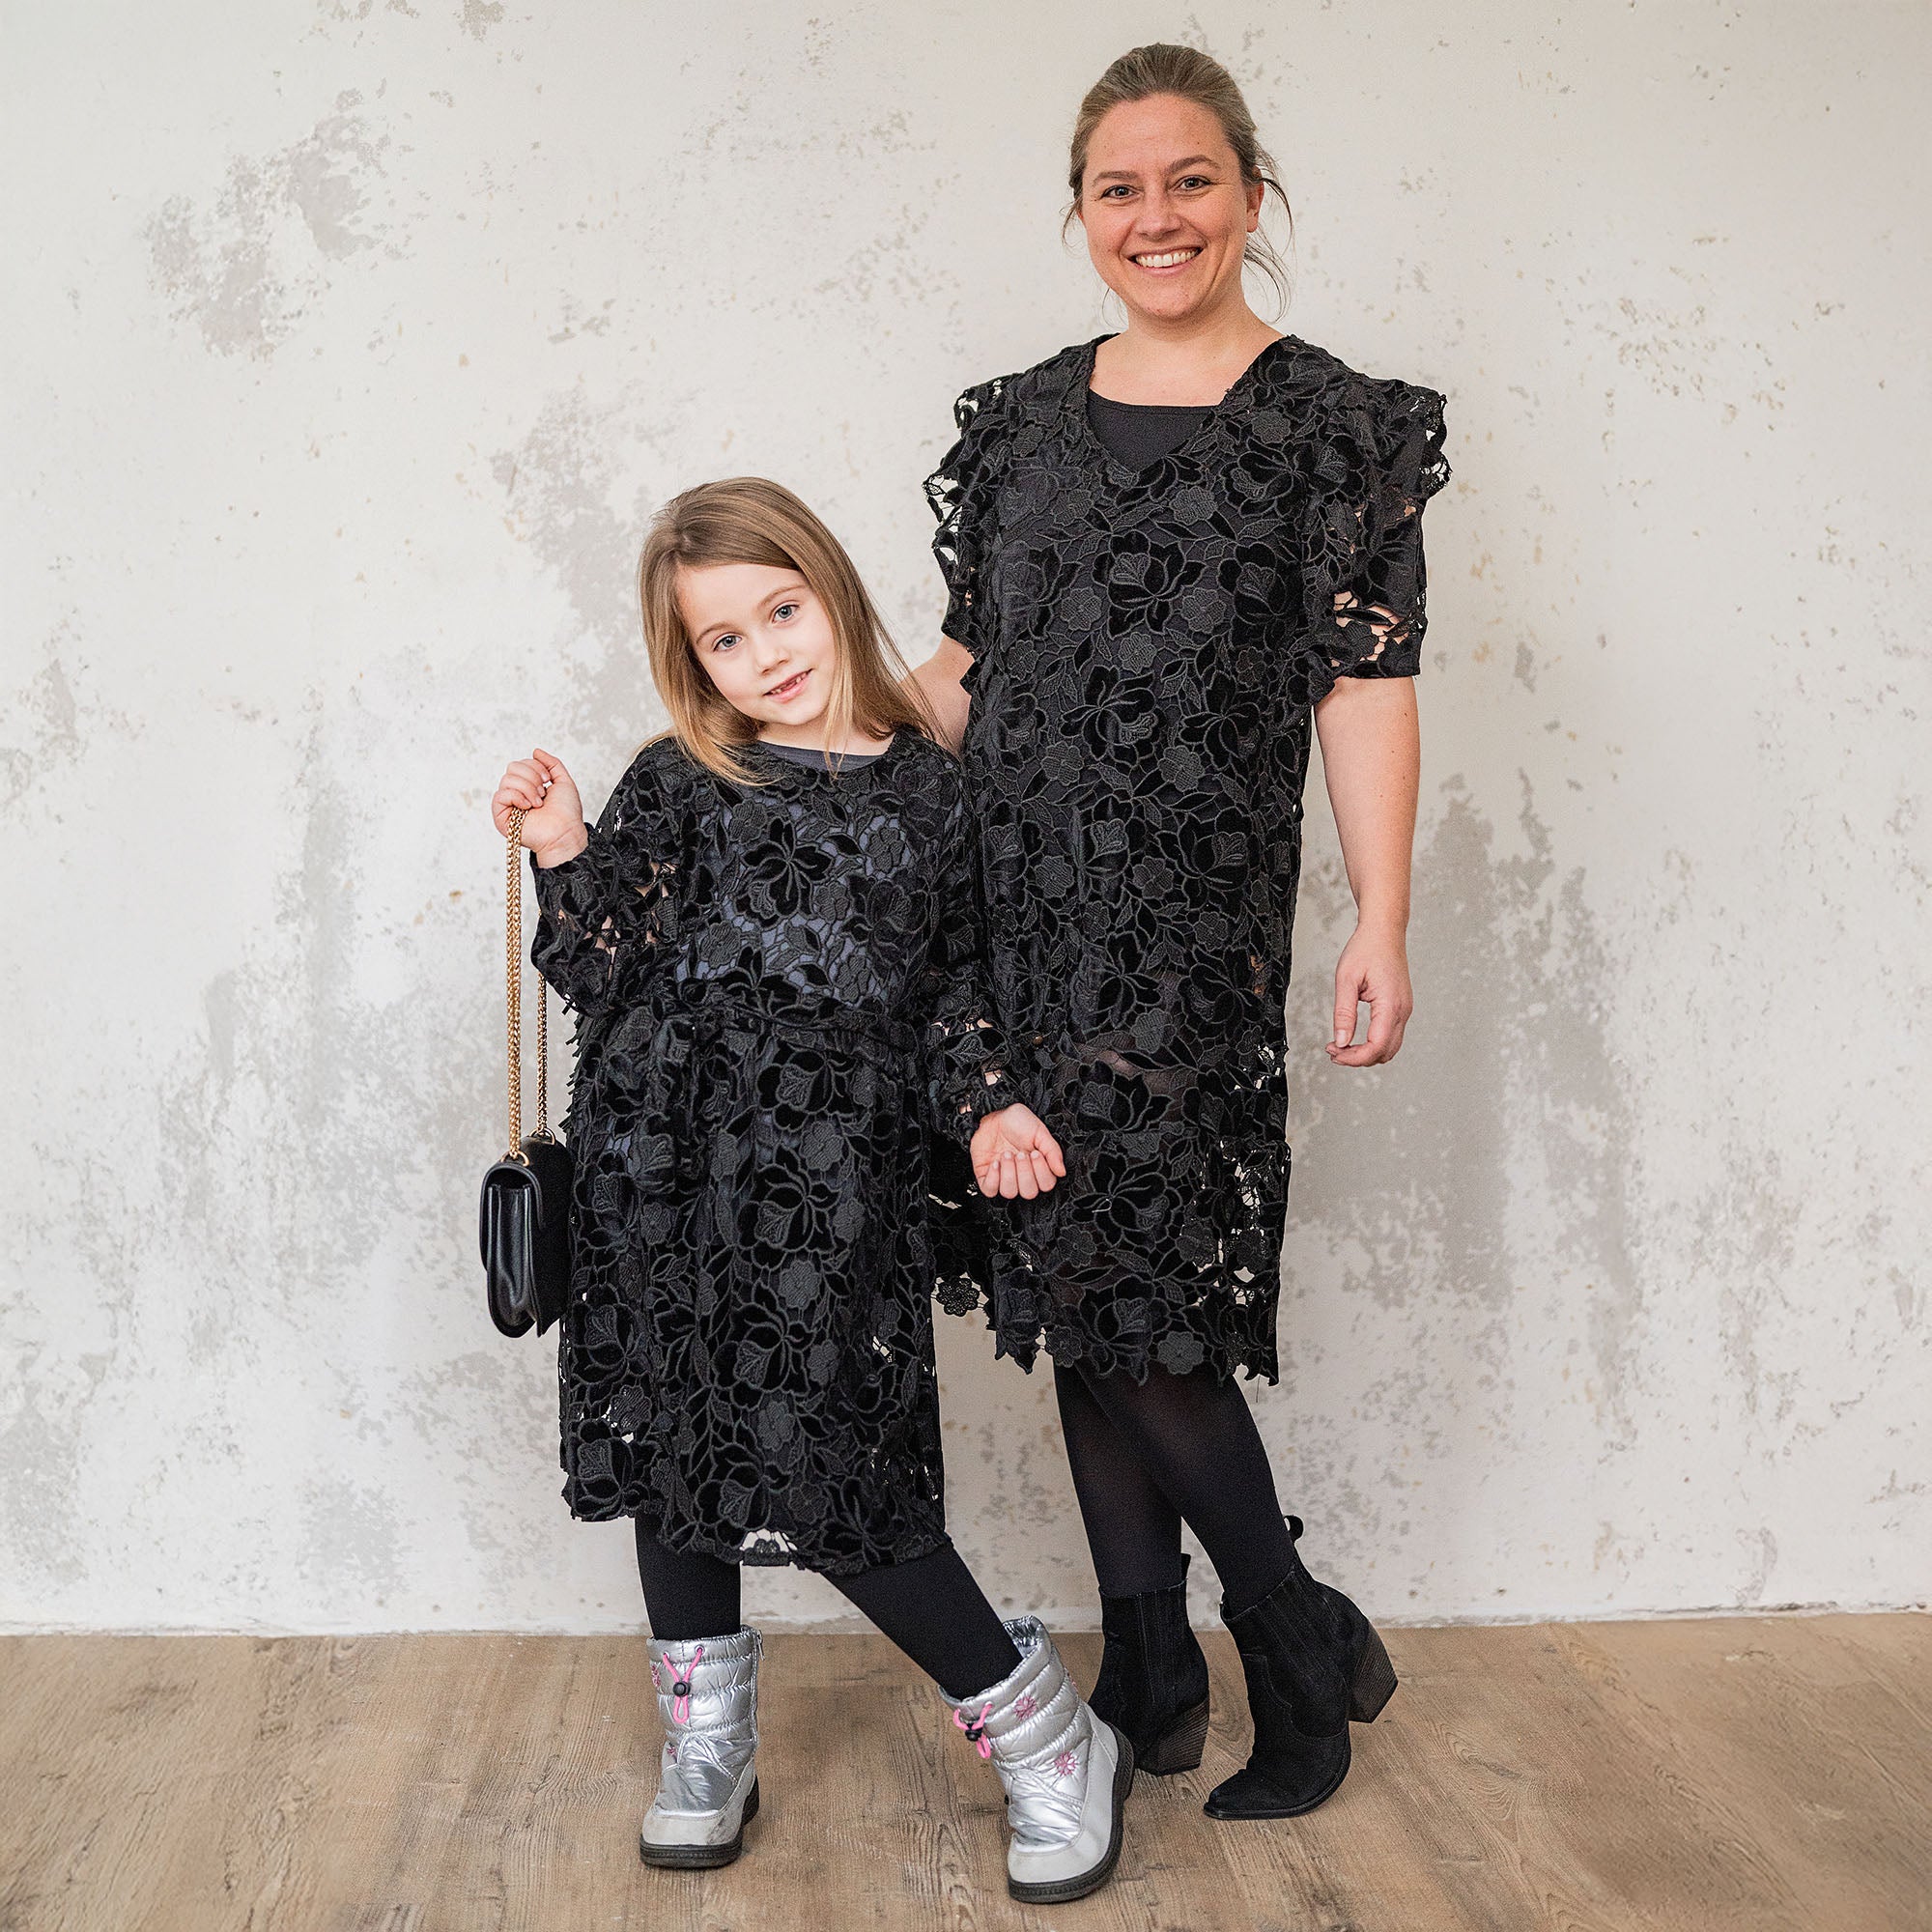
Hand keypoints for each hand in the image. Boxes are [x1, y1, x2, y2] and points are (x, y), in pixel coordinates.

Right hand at [491, 748, 587, 866]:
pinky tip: (527, 807)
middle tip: (542, 793)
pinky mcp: (501, 816)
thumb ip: (551, 763)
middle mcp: (517, 794)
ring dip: (527, 788)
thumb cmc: (566, 813)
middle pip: (512, 767)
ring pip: (507, 779)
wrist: (565, 832)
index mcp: (529, 786)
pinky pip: (500, 794)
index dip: (535, 767)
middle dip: (531, 777)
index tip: (548, 780)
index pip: (521, 763)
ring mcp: (509, 805)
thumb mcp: (563, 781)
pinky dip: (517, 796)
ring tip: (538, 803)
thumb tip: (535, 751)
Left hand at [969, 1104, 1066, 1199]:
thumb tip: (1062, 1171)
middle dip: (1024, 1172)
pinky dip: (993, 1178)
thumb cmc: (1017, 1121)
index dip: (1041, 1172)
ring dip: (1009, 1173)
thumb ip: (1053, 1151)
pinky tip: (995, 1163)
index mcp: (1038, 1167)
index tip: (1035, 1153)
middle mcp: (1022, 1176)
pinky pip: (990, 1190)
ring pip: (1010, 1193)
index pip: (1046, 1185)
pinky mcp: (987, 1177)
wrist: (993, 1112)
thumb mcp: (1040, 1132)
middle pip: (1029, 1193)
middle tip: (1020, 1153)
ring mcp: (1004, 1178)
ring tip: (1006, 1154)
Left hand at [1327, 924, 1412, 1066]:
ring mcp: (1404, 1010)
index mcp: (1390, 1005)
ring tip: (1341, 1045)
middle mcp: (1402, 1010)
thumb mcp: (1346, 980)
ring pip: (1390, 1047)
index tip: (1334, 1052)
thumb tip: (1341, 1041)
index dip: (1353, 1057)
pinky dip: (1374, 1043)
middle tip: (1334, 1050)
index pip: (1376, 1046)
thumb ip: (1343, 1013)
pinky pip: (1391, 1035)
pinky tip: (1355, 1037)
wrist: (1384, 931)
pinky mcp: (1401, 1007)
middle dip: (1358, 1058)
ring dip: (1366, 1053)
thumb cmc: (1367, 949)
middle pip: (1385, 1052)